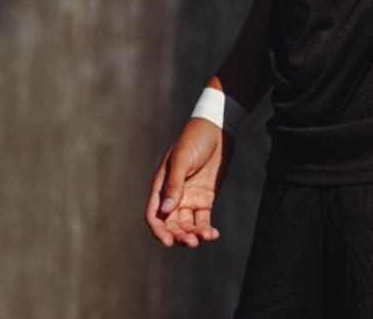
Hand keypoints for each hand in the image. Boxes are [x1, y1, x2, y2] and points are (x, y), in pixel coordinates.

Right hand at [145, 118, 230, 248]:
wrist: (217, 130)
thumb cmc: (194, 140)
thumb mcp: (182, 159)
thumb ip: (174, 184)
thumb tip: (166, 210)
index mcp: (161, 186)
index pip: (155, 214)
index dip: (159, 230)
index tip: (167, 242)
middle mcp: (173, 196)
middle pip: (171, 224)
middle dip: (179, 236)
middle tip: (192, 242)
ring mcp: (189, 199)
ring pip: (187, 225)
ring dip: (194, 235)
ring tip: (206, 237)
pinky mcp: (205, 200)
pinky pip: (203, 221)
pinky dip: (206, 230)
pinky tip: (213, 234)